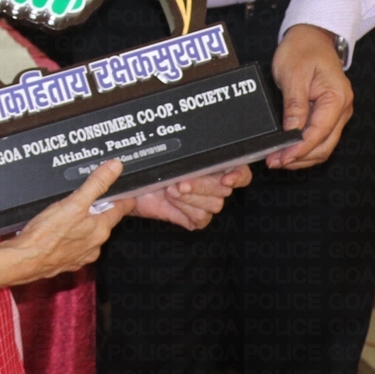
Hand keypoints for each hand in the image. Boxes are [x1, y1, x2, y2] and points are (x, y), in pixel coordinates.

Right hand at [1, 159, 129, 280]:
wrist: (26, 260)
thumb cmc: (47, 234)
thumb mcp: (73, 202)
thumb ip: (95, 184)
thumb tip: (114, 168)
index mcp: (100, 228)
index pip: (120, 209)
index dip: (123, 198)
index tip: (126, 192)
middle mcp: (95, 244)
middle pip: (105, 221)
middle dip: (100, 210)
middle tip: (91, 197)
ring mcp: (82, 255)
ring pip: (90, 234)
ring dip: (86, 224)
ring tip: (73, 213)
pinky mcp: (69, 261)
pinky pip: (77, 246)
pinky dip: (73, 237)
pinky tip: (61, 231)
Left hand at [131, 166, 251, 229]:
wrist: (132, 184)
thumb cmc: (150, 166)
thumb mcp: (171, 155)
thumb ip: (192, 156)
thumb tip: (199, 160)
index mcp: (214, 165)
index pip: (242, 171)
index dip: (237, 175)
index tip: (225, 179)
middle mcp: (214, 184)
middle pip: (224, 189)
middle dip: (200, 185)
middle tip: (178, 182)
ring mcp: (206, 202)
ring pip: (214, 204)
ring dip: (189, 197)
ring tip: (170, 189)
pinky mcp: (195, 218)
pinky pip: (201, 218)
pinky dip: (185, 210)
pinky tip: (172, 202)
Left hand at [266, 25, 353, 168]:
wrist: (312, 37)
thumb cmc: (302, 49)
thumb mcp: (293, 74)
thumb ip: (294, 105)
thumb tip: (291, 133)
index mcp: (337, 98)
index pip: (319, 133)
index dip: (299, 149)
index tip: (280, 158)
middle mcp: (342, 109)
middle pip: (324, 145)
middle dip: (300, 158)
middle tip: (274, 162)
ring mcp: (336, 113)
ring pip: (323, 145)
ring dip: (302, 156)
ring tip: (278, 159)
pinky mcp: (327, 114)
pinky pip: (319, 137)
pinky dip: (304, 147)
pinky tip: (287, 150)